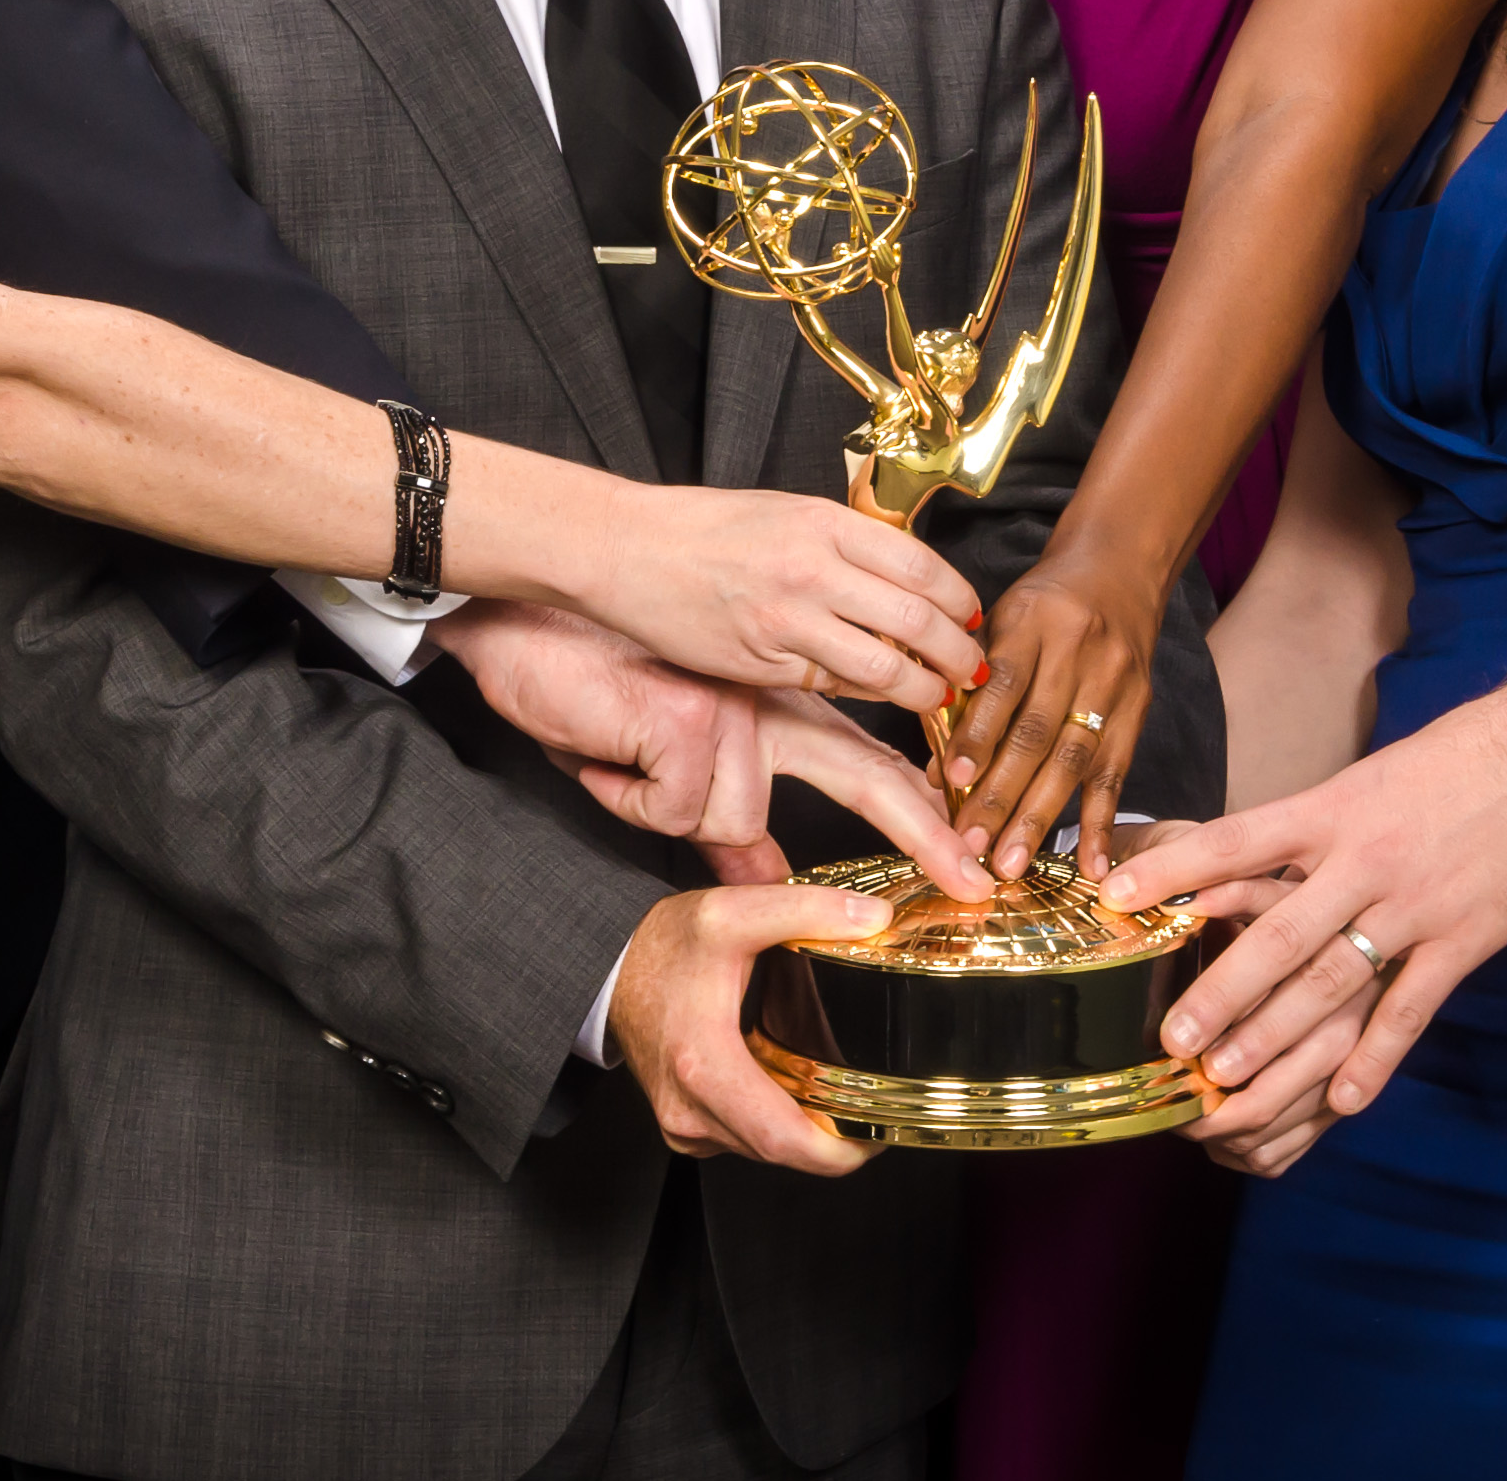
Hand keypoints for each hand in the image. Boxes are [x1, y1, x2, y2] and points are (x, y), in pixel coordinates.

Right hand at [436, 603, 994, 899]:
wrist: (532, 626)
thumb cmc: (599, 687)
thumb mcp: (670, 760)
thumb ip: (726, 820)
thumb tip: (771, 877)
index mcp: (777, 706)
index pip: (868, 756)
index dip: (920, 804)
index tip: (966, 846)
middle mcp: (769, 702)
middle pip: (865, 774)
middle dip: (925, 833)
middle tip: (975, 881)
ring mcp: (734, 707)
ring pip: (731, 817)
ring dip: (660, 811)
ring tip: (622, 758)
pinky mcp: (691, 720)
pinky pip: (675, 811)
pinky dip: (629, 800)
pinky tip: (609, 753)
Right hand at [575, 485, 984, 712]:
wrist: (628, 549)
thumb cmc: (705, 527)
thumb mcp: (787, 511)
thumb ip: (845, 541)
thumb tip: (905, 576)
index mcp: (826, 523)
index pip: (923, 565)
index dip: (961, 599)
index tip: (973, 616)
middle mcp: (814, 569)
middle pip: (918, 620)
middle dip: (958, 652)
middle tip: (973, 667)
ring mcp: (789, 619)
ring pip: (884, 666)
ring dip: (923, 688)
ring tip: (937, 694)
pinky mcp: (764, 662)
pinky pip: (835, 686)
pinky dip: (868, 695)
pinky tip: (880, 695)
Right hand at [606, 880, 893, 1173]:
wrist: (609, 969)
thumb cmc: (662, 946)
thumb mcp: (733, 912)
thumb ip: (806, 909)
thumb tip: (871, 920)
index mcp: (705, 1066)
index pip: (786, 1140)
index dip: (842, 1149)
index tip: (879, 1132)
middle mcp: (691, 1110)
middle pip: (783, 1153)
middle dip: (835, 1142)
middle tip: (875, 1110)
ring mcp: (684, 1125)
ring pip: (764, 1152)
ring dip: (804, 1134)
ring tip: (842, 1099)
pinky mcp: (684, 1126)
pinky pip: (743, 1141)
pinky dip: (775, 1125)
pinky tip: (793, 1092)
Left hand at [942, 541, 1161, 883]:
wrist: (1117, 571)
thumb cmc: (1042, 604)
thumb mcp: (998, 620)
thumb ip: (968, 685)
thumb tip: (937, 767)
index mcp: (1034, 620)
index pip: (1004, 683)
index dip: (978, 733)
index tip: (951, 779)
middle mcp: (1079, 653)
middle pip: (1038, 733)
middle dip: (1002, 794)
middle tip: (972, 844)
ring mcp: (1115, 684)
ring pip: (1074, 760)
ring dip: (1040, 817)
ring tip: (1011, 862)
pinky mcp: (1139, 711)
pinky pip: (1118, 774)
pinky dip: (1103, 824)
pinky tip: (1092, 867)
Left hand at [1102, 660, 1506, 1116]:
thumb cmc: (1452, 762)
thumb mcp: (1367, 779)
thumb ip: (1311, 829)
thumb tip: (1241, 863)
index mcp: (1332, 808)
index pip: (1235, 841)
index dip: (1174, 871)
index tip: (1115, 897)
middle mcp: (1365, 858)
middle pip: (1278, 933)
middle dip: (1220, 992)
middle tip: (1171, 1039)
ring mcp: (1416, 904)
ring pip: (1334, 980)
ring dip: (1277, 1035)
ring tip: (1227, 1077)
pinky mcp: (1465, 939)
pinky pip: (1411, 1009)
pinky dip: (1375, 1058)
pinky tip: (1342, 1100)